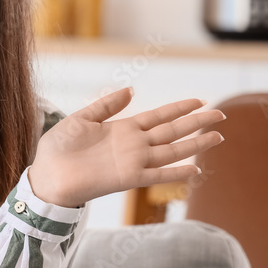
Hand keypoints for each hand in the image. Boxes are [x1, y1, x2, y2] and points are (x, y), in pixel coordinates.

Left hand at [27, 87, 225, 207]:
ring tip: (217, 136)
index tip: (200, 100)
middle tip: (221, 115)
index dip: (179, 108)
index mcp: (122, 129)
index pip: (158, 116)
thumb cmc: (58, 148)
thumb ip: (107, 105)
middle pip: (172, 131)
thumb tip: (131, 89)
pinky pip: (156, 176)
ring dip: (194, 144)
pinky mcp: (127, 178)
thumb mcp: (82, 118)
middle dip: (196, 122)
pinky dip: (176, 173)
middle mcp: (132, 145)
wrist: (46, 174)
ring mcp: (132, 161)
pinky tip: (195, 169)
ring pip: (171, 151)